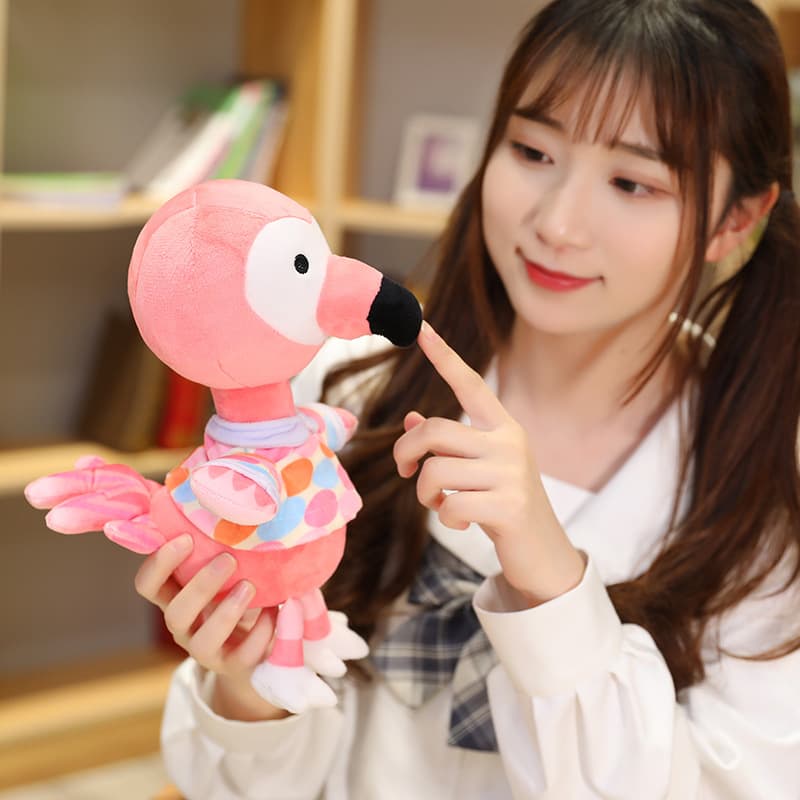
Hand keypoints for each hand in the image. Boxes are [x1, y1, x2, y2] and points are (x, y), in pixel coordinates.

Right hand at [134, 535, 287, 719]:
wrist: (251, 647)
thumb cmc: (232, 592)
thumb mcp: (221, 571)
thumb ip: (215, 547)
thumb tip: (229, 498)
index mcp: (173, 597)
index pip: (147, 585)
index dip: (160, 563)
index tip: (185, 538)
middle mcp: (183, 625)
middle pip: (175, 612)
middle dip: (201, 585)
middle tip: (228, 559)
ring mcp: (205, 649)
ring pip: (203, 640)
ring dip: (227, 612)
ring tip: (250, 586)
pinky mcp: (232, 665)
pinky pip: (242, 656)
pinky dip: (261, 632)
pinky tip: (276, 611)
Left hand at [393, 322, 585, 605]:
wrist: (542, 551)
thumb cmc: (501, 503)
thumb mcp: (477, 468)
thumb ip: (448, 444)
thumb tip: (410, 419)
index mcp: (502, 426)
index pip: (469, 383)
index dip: (443, 356)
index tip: (420, 327)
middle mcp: (509, 441)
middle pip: (434, 431)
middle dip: (405, 452)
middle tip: (403, 471)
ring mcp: (511, 472)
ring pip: (435, 471)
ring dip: (425, 494)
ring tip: (441, 504)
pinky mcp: (509, 505)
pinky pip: (450, 505)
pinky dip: (445, 519)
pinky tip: (461, 523)